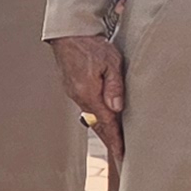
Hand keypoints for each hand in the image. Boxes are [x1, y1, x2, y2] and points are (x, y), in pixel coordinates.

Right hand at [50, 36, 126, 158]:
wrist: (69, 34)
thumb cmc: (91, 45)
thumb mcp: (111, 62)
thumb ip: (114, 86)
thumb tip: (117, 108)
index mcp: (89, 94)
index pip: (106, 123)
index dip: (115, 140)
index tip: (122, 155)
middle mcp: (79, 97)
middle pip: (98, 124)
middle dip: (109, 140)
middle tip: (120, 156)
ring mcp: (74, 93)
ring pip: (92, 115)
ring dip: (104, 128)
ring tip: (115, 140)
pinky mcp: (73, 88)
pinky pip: (87, 106)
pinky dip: (97, 116)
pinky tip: (104, 118)